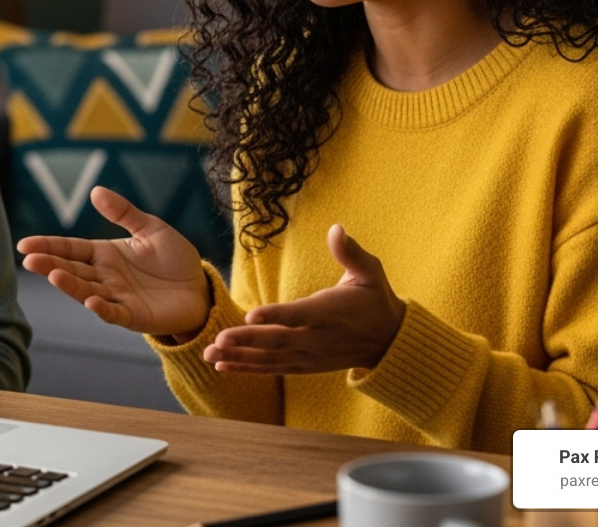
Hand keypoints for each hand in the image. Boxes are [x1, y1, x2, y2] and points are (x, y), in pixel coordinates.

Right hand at [16, 186, 209, 337]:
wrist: (200, 289)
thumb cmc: (174, 259)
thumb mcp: (150, 228)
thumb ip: (123, 212)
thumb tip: (95, 190)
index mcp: (105, 254)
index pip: (71, 249)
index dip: (48, 246)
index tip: (25, 244)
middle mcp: (105, 277)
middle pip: (72, 270)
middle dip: (50, 265)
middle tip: (29, 260)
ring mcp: (117, 297)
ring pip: (87, 291)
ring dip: (70, 285)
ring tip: (53, 275)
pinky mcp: (133, 316)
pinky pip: (114, 312)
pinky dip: (103, 309)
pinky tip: (92, 302)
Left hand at [203, 224, 404, 374]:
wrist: (388, 341)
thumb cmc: (374, 300)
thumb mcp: (370, 272)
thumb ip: (351, 253)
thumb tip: (337, 229)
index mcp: (329, 312)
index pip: (299, 315)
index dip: (275, 315)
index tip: (251, 316)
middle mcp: (316, 338)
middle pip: (277, 340)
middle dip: (246, 341)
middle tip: (218, 340)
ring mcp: (309, 355)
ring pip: (270, 358)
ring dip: (239, 358)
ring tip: (210, 356)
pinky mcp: (303, 365)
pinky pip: (272, 368)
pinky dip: (248, 369)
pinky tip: (222, 366)